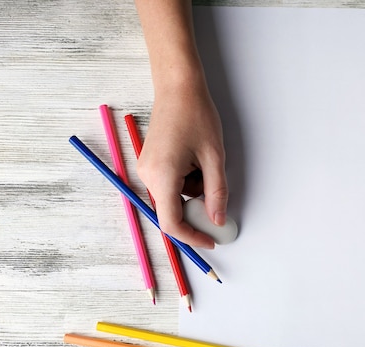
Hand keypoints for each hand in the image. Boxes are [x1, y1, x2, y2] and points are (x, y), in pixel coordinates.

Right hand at [137, 84, 227, 247]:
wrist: (178, 87)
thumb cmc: (195, 115)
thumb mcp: (214, 158)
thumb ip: (216, 193)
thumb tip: (218, 220)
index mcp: (162, 176)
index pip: (172, 223)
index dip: (192, 237)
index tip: (211, 240)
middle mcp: (148, 175)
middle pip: (173, 210)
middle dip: (197, 206)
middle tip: (217, 191)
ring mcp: (146, 168)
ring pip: (174, 196)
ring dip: (194, 190)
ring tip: (206, 162)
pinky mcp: (151, 163)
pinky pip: (170, 184)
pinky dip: (187, 180)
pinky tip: (196, 159)